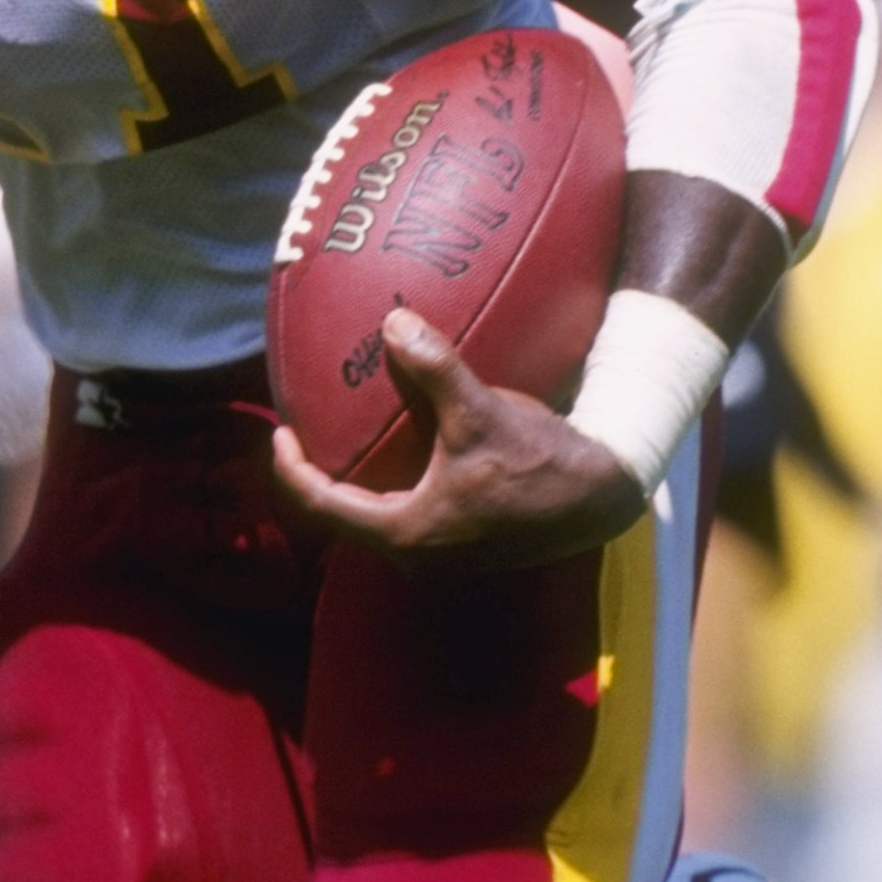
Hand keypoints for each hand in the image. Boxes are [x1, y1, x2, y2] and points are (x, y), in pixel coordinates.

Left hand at [271, 309, 648, 575]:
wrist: (602, 495)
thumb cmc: (538, 461)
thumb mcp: (480, 411)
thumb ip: (433, 368)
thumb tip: (393, 323)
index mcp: (407, 535)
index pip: (323, 505)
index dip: (291, 469)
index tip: (279, 434)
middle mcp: (419, 558)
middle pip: (346, 518)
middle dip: (322, 477)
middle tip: (307, 434)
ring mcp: (444, 558)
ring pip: (380, 520)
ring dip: (360, 484)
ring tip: (348, 441)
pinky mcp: (466, 548)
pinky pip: (410, 517)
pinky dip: (393, 486)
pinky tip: (403, 453)